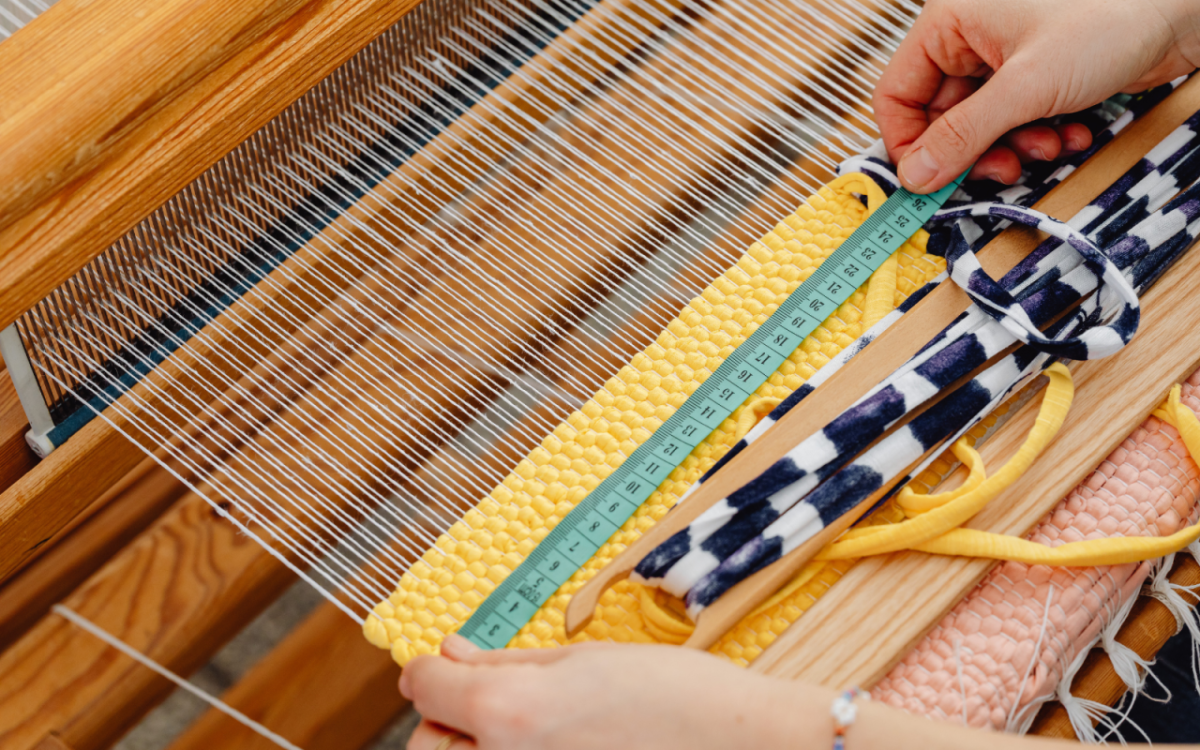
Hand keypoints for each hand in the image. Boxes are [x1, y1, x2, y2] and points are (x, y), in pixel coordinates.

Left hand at [398, 635, 831, 749]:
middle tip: (485, 707)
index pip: (425, 687)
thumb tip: (451, 655)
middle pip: (426, 748)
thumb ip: (505, 664)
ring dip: (475, 749)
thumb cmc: (679, 698)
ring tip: (528, 731)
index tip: (445, 667)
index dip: (432, 669)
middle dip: (444, 724)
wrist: (745, 748)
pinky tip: (560, 747)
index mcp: (509, 712)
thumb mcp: (584, 661)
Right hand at [874, 0, 1199, 191]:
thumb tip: (917, 174)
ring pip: (979, 126)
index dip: (908, 143)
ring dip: (1010, 148)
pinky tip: (1068, 132)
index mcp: (949, 23)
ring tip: (1046, 146)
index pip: (897, 94)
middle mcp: (970, 38)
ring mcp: (1003, 57)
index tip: (927, 181)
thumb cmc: (1113, 14)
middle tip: (1000, 169)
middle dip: (975, 150)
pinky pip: (1013, 122)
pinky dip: (1036, 136)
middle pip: (940, 117)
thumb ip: (964, 134)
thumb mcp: (1027, 86)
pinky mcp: (1034, 75)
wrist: (1182, 9)